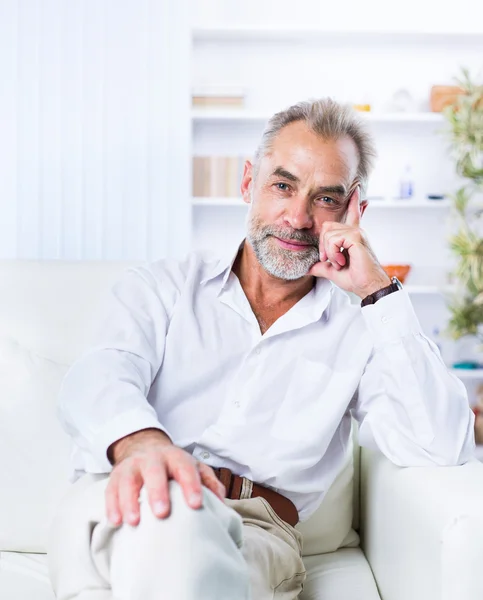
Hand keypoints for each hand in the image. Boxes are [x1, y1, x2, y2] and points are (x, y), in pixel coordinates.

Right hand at [105, 428, 225, 525]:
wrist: (143, 446)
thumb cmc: (173, 465)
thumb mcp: (193, 467)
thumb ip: (209, 482)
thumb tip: (220, 501)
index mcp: (176, 457)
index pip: (185, 468)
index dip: (191, 485)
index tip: (195, 504)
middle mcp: (153, 459)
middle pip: (154, 472)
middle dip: (157, 491)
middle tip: (162, 513)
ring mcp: (132, 466)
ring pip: (129, 481)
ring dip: (130, 501)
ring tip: (134, 522)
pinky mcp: (115, 477)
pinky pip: (111, 490)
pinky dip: (112, 505)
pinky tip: (115, 521)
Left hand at [309, 186, 390, 298]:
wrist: (368, 286)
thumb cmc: (355, 278)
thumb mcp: (332, 270)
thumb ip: (320, 266)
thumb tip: (307, 268)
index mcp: (352, 236)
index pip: (353, 214)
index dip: (353, 202)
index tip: (355, 190)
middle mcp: (356, 231)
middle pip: (326, 227)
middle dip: (322, 245)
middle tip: (328, 260)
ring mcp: (357, 232)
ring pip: (328, 235)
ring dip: (328, 252)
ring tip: (339, 263)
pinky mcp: (356, 236)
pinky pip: (333, 240)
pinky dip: (333, 253)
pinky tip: (341, 262)